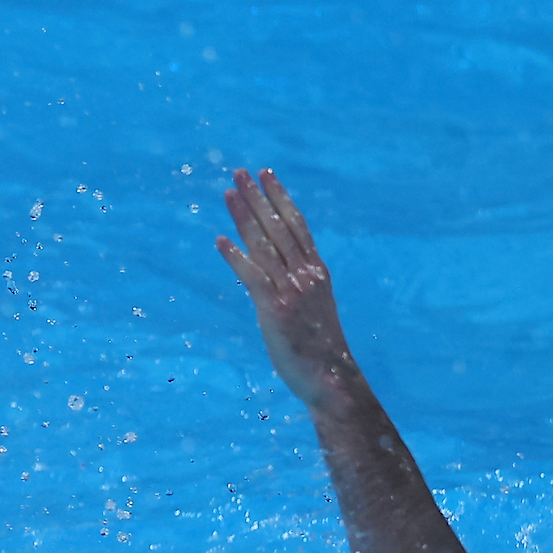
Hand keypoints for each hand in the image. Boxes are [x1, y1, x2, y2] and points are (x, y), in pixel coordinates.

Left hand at [216, 168, 359, 410]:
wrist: (332, 380)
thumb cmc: (321, 350)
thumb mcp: (313, 309)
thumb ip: (298, 286)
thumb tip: (280, 275)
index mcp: (317, 272)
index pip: (297, 225)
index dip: (280, 198)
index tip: (267, 175)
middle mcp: (306, 276)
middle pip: (278, 227)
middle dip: (258, 197)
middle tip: (240, 172)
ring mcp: (292, 291)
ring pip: (264, 246)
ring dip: (244, 217)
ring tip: (228, 194)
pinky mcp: (276, 310)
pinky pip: (253, 278)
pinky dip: (236, 258)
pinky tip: (220, 241)